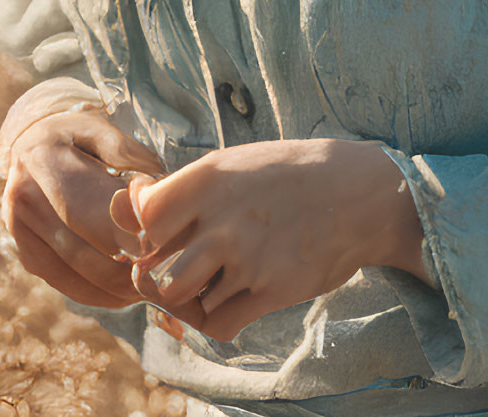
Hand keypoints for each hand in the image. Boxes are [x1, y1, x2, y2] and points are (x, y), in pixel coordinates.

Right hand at [0, 105, 165, 309]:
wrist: (28, 145)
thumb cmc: (75, 135)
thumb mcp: (99, 127)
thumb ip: (125, 152)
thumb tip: (152, 187)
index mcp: (43, 162)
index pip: (88, 209)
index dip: (125, 232)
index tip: (163, 243)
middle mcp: (24, 202)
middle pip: (83, 250)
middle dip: (129, 267)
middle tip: (169, 272)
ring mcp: (21, 235)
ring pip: (76, 275)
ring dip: (118, 288)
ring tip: (156, 285)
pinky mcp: (28, 256)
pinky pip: (67, 285)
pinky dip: (101, 294)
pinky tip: (129, 293)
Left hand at [106, 137, 425, 342]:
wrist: (358, 193)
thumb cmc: (289, 174)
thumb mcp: (234, 163)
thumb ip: (184, 188)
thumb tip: (130, 203)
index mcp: (208, 178)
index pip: (142, 217)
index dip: (141, 232)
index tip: (158, 234)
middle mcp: (220, 220)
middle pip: (155, 268)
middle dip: (157, 275)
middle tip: (175, 267)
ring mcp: (244, 258)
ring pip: (182, 299)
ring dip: (187, 297)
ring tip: (207, 282)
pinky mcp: (268, 291)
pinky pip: (217, 324)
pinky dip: (215, 319)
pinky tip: (229, 300)